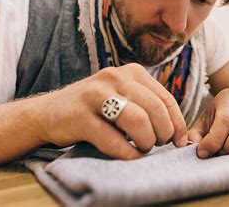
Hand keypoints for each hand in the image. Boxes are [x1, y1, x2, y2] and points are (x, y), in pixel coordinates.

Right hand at [35, 64, 187, 159]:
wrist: (48, 113)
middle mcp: (115, 77)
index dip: (177, 123)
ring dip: (146, 141)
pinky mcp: (79, 116)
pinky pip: (112, 138)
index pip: (165, 98)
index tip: (179, 141)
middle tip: (157, 145)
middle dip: (163, 133)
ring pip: (137, 120)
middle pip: (155, 109)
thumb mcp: (124, 97)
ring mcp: (96, 94)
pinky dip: (126, 152)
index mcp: (132, 72)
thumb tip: (180, 133)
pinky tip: (130, 156)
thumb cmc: (94, 109)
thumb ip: (148, 106)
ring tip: (143, 149)